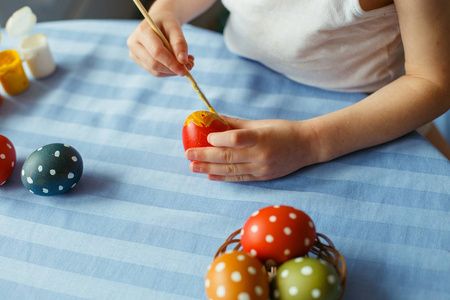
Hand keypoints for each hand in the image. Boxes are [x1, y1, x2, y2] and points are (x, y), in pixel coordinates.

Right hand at [127, 10, 193, 76]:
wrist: (158, 21)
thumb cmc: (167, 23)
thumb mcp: (175, 27)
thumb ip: (179, 43)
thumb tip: (183, 61)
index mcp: (141, 32)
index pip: (157, 52)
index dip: (171, 62)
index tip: (186, 69)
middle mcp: (134, 44)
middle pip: (154, 64)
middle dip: (173, 69)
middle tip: (190, 66)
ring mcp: (134, 54)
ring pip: (155, 71)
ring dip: (173, 71)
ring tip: (188, 63)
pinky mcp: (140, 62)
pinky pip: (156, 72)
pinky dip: (170, 71)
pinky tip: (179, 64)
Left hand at [185, 116, 318, 180]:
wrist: (307, 146)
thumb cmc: (283, 130)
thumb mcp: (261, 123)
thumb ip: (237, 124)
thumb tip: (214, 119)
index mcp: (261, 137)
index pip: (237, 139)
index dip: (219, 139)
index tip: (206, 137)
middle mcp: (261, 155)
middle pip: (229, 156)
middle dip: (206, 156)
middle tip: (188, 154)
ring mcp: (262, 168)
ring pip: (231, 170)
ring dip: (209, 168)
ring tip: (193, 166)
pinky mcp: (262, 177)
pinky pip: (239, 178)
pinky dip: (223, 177)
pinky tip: (209, 175)